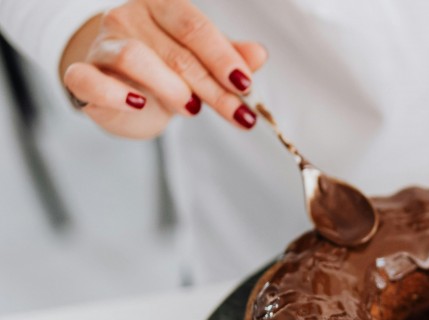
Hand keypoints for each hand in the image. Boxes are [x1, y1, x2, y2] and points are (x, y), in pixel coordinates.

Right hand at [59, 0, 266, 138]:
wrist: (120, 87)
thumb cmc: (166, 68)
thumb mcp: (202, 60)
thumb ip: (229, 56)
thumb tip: (259, 54)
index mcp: (160, 5)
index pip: (193, 27)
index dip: (223, 57)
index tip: (246, 85)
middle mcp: (128, 17)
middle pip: (176, 52)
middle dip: (213, 88)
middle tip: (237, 113)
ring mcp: (103, 44)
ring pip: (134, 58)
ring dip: (171, 88)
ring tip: (192, 108)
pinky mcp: (81, 74)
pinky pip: (89, 80)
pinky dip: (114, 94)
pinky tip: (139, 104)